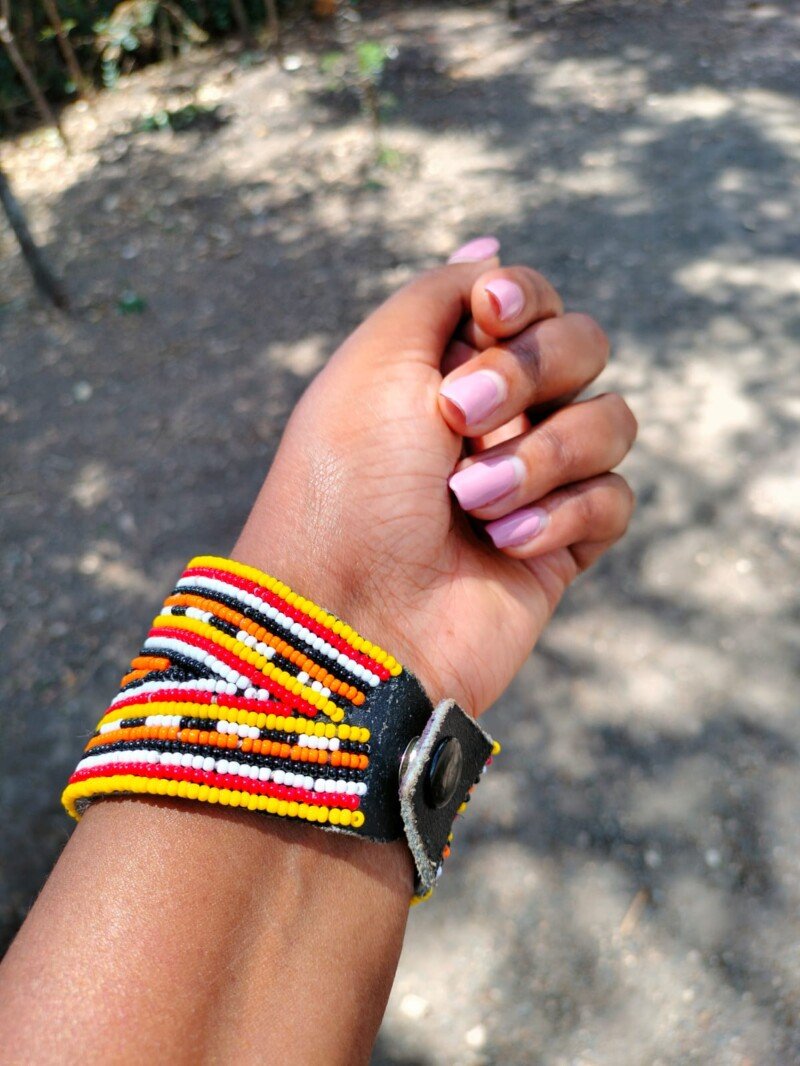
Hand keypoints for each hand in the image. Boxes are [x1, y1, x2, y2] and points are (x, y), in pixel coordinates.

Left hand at [234, 251, 635, 713]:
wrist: (352, 619)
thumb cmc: (350, 485)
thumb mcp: (377, 360)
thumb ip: (439, 294)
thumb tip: (488, 254)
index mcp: (444, 368)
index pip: (529, 299)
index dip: (523, 299)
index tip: (491, 313)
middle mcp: (495, 418)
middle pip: (583, 346)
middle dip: (530, 373)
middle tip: (458, 417)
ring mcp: (532, 482)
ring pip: (610, 422)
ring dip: (543, 455)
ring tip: (470, 502)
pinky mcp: (561, 545)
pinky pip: (613, 499)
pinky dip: (561, 514)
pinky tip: (504, 544)